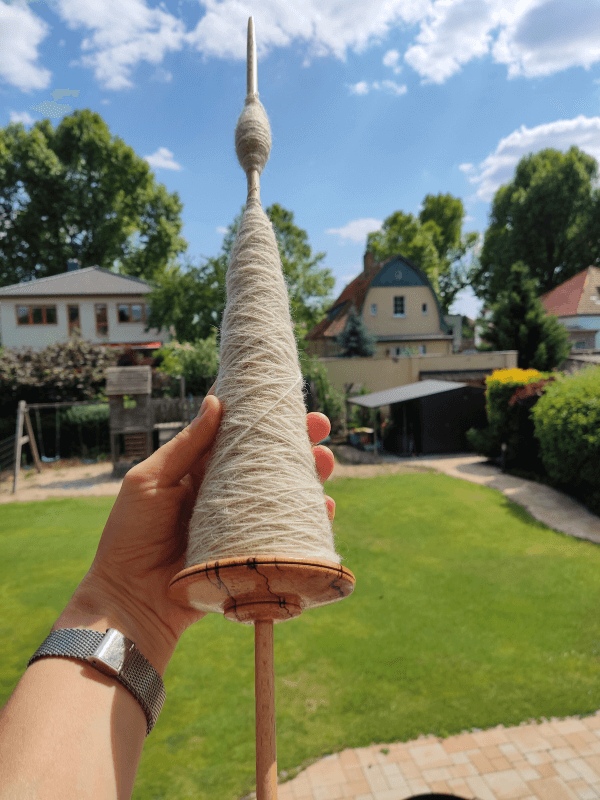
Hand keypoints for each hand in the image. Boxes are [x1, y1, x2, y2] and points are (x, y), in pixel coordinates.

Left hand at [59, 391, 335, 671]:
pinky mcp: (251, 550)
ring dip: (309, 473)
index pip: (236, 434)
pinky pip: (286, 530)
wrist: (131, 599)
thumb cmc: (130, 535)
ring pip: (283, 490)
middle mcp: (224, 491)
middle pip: (267, 459)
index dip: (260, 414)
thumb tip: (216, 400)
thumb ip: (185, 445)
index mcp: (199, 469)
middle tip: (319, 426)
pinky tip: (323, 507)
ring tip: (324, 461)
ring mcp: (240, 520)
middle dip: (297, 440)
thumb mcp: (150, 481)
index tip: (285, 397)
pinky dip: (309, 517)